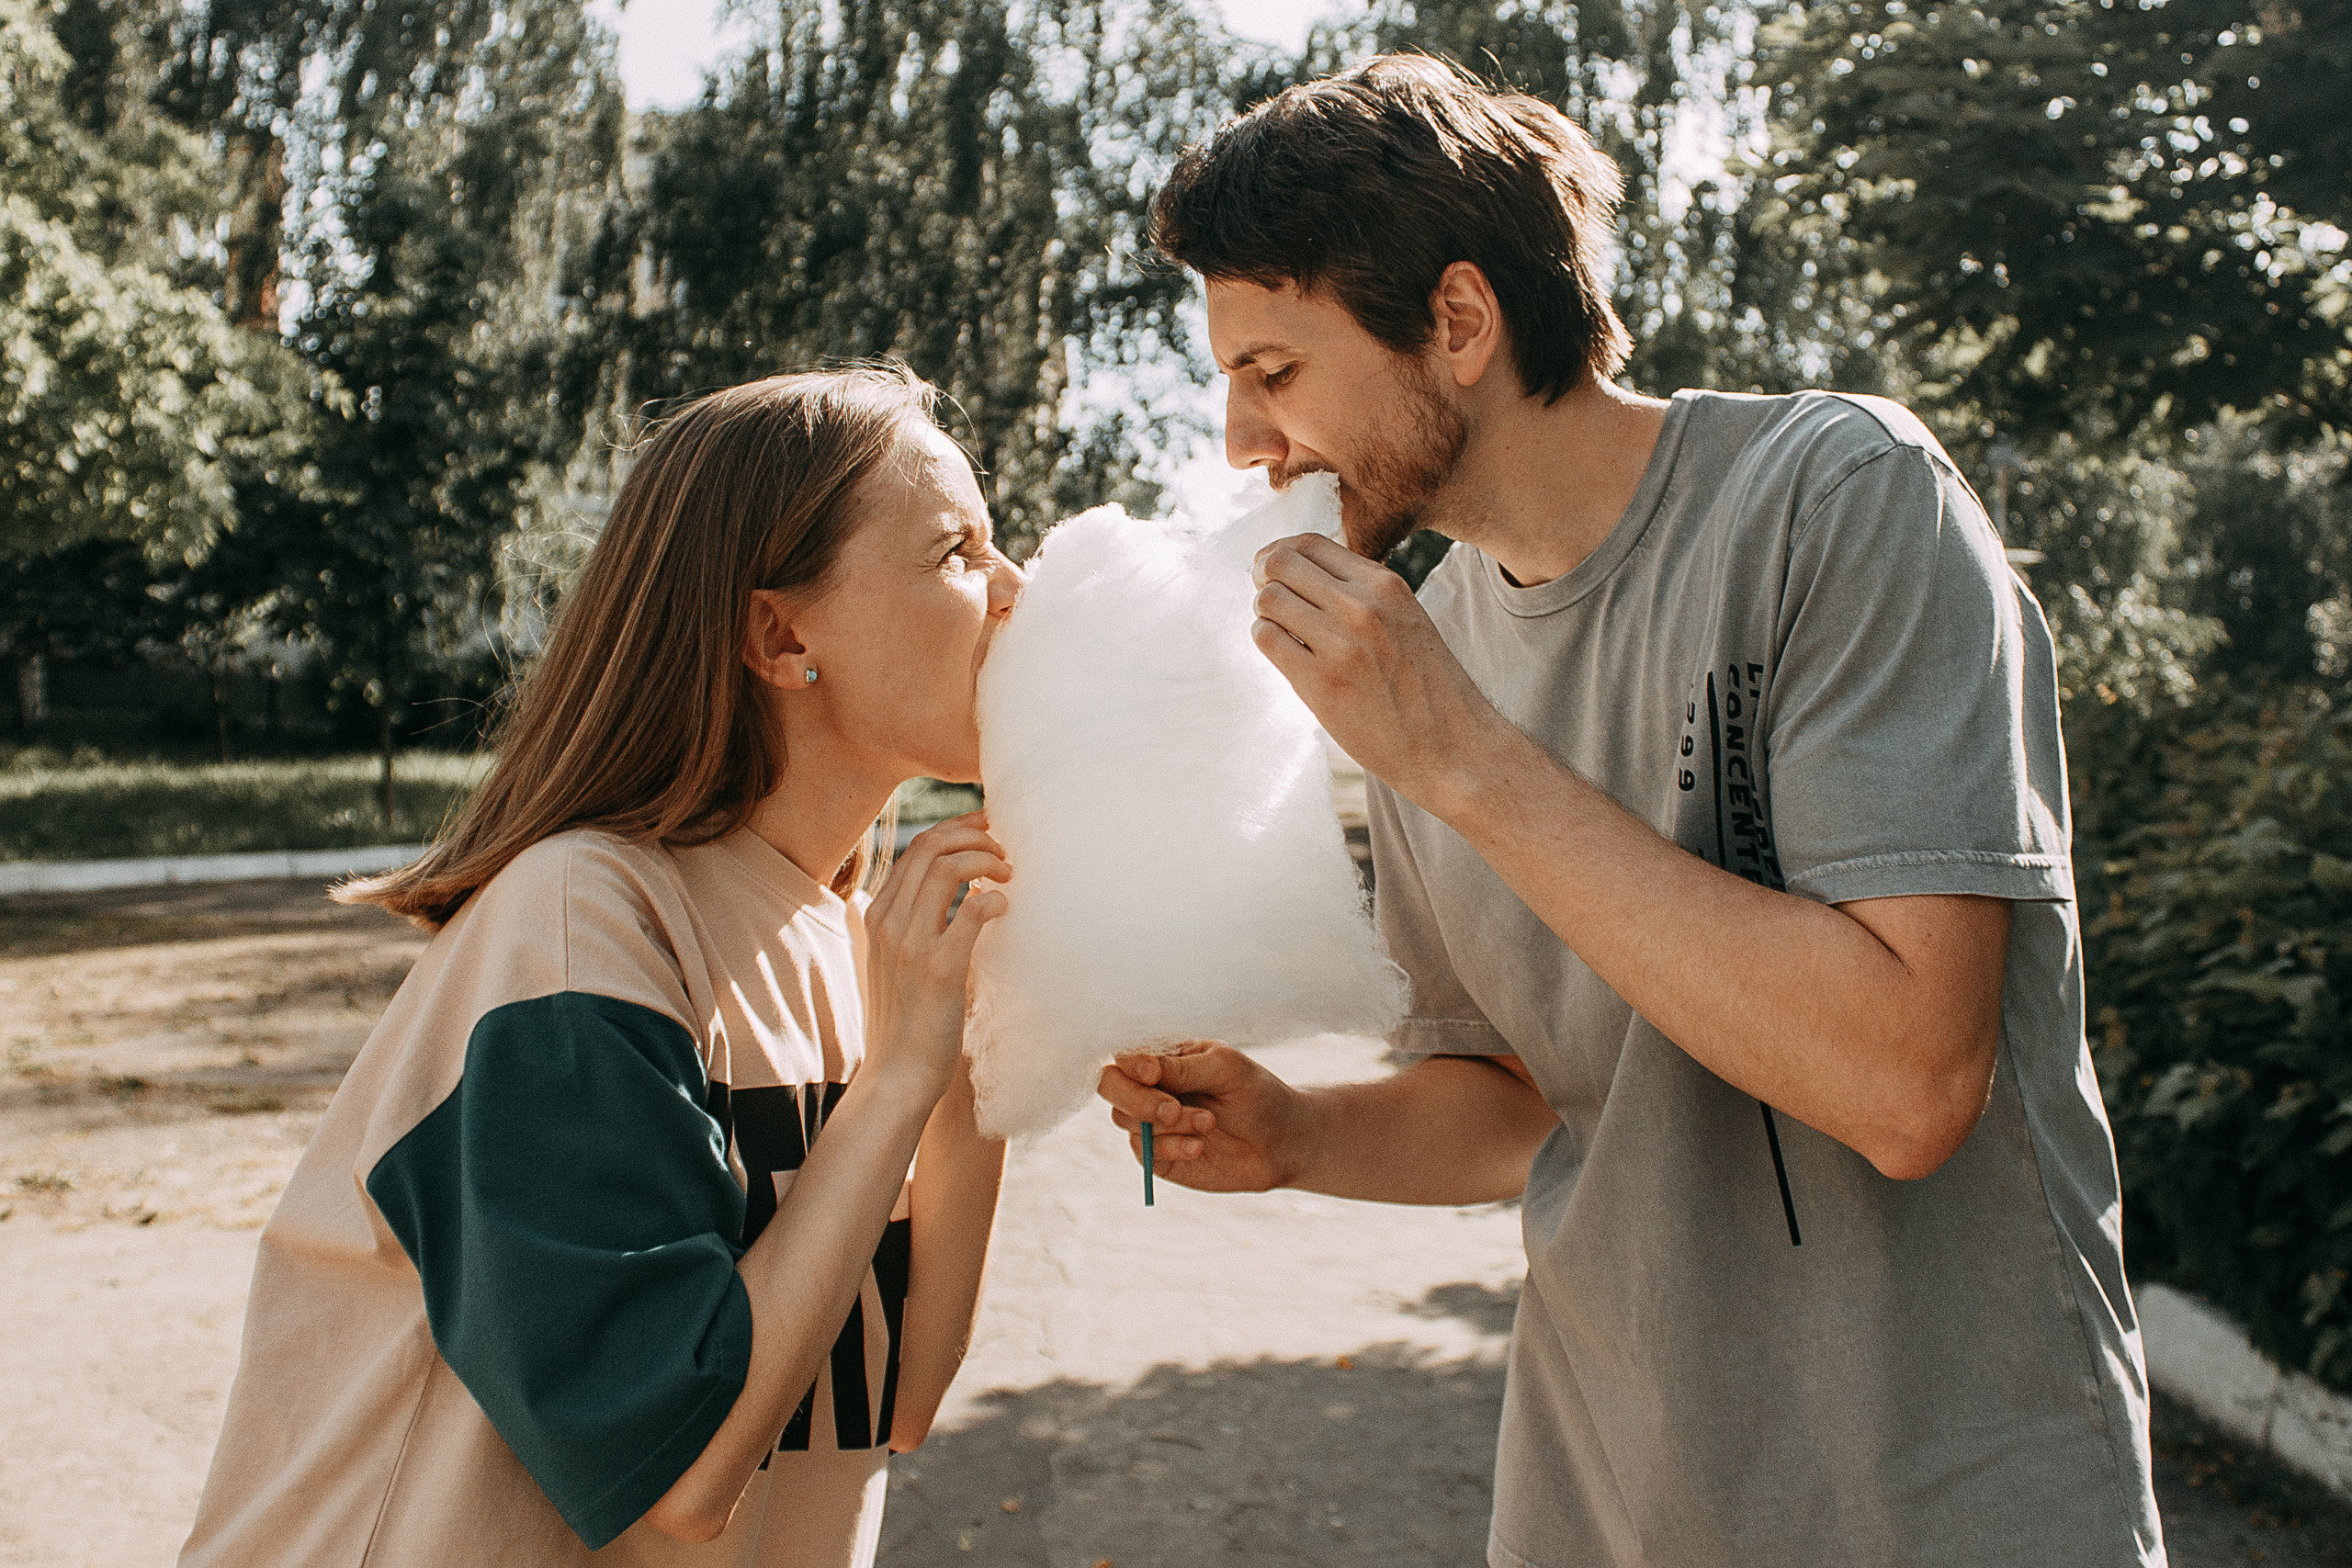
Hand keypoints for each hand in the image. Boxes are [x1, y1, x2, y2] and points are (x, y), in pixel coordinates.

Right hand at [861, 813, 1009, 1098]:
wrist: (896, 1075)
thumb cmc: (905, 1021)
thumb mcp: (895, 962)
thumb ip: (913, 926)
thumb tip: (957, 897)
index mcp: (877, 916)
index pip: (915, 849)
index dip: (955, 830)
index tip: (985, 828)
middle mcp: (889, 922)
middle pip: (930, 847)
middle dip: (974, 836)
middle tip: (1004, 849)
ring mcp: (910, 944)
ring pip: (947, 868)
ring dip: (986, 861)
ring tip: (1009, 874)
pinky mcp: (939, 969)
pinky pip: (971, 912)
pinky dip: (994, 899)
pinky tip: (1005, 908)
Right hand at [1095, 1043, 1313, 1194]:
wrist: (1281, 1141)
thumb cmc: (1256, 1093)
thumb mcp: (1226, 1069)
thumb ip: (1182, 1067)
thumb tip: (1140, 1067)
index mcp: (1165, 1055)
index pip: (1124, 1052)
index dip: (1130, 1064)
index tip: (1154, 1073)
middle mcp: (1150, 1086)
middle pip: (1108, 1084)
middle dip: (1136, 1099)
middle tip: (1172, 1109)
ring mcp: (1150, 1121)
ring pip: (1125, 1119)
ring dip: (1166, 1125)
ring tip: (1208, 1124)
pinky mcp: (1158, 1155)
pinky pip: (1143, 1151)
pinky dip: (1171, 1148)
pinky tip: (1199, 1148)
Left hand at [1248, 533, 1501, 808]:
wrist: (1453, 748)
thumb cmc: (1426, 689)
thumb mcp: (1405, 620)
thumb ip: (1361, 595)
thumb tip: (1299, 576)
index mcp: (1385, 585)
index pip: (1310, 543)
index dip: (1281, 553)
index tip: (1274, 572)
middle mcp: (1363, 607)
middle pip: (1280, 563)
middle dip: (1263, 578)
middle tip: (1267, 600)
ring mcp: (1341, 644)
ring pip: (1268, 599)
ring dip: (1264, 614)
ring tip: (1282, 633)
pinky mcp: (1322, 684)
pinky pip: (1267, 639)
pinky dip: (1267, 641)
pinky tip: (1286, 656)